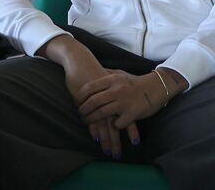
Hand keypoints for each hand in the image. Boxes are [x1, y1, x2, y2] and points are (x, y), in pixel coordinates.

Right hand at [41, 36, 140, 158]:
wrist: (80, 60)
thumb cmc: (94, 71)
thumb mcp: (110, 79)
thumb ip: (115, 92)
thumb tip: (122, 103)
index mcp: (117, 94)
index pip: (127, 115)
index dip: (131, 130)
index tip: (135, 143)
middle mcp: (110, 99)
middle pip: (115, 124)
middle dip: (116, 141)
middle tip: (117, 154)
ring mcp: (98, 101)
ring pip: (104, 125)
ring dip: (106, 139)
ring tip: (108, 152)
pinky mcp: (86, 101)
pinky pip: (92, 118)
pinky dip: (94, 129)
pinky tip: (96, 139)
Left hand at [77, 70, 170, 129]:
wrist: (156, 87)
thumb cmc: (135, 81)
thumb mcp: (119, 74)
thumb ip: (106, 74)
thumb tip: (93, 71)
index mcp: (111, 80)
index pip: (90, 88)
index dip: (80, 96)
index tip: (76, 102)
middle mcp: (116, 91)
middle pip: (93, 102)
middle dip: (83, 110)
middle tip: (79, 114)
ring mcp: (124, 103)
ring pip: (102, 113)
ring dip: (92, 120)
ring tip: (87, 122)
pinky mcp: (132, 114)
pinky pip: (117, 123)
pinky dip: (112, 126)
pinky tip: (109, 127)